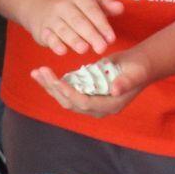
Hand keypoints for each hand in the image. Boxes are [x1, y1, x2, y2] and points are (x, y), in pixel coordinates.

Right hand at [21, 0, 123, 56]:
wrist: (39, 5)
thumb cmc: (73, 8)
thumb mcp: (89, 2)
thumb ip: (106, 6)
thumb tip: (120, 7)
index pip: (91, 10)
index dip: (101, 24)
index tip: (111, 38)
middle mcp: (63, 6)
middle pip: (78, 20)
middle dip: (90, 34)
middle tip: (101, 48)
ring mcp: (51, 18)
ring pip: (63, 29)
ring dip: (73, 39)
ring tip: (84, 49)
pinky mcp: (42, 30)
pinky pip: (48, 37)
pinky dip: (54, 43)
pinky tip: (62, 50)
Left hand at [31, 50, 152, 118]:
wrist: (137, 66)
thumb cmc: (138, 68)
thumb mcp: (135, 72)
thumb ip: (125, 81)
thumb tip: (114, 90)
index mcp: (110, 105)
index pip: (85, 103)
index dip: (69, 93)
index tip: (56, 81)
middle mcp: (98, 108)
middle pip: (70, 102)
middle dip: (53, 88)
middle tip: (40, 71)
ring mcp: (90, 102)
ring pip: (64, 98)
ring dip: (49, 86)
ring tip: (36, 72)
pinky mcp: (84, 93)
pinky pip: (65, 91)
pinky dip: (52, 83)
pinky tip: (40, 73)